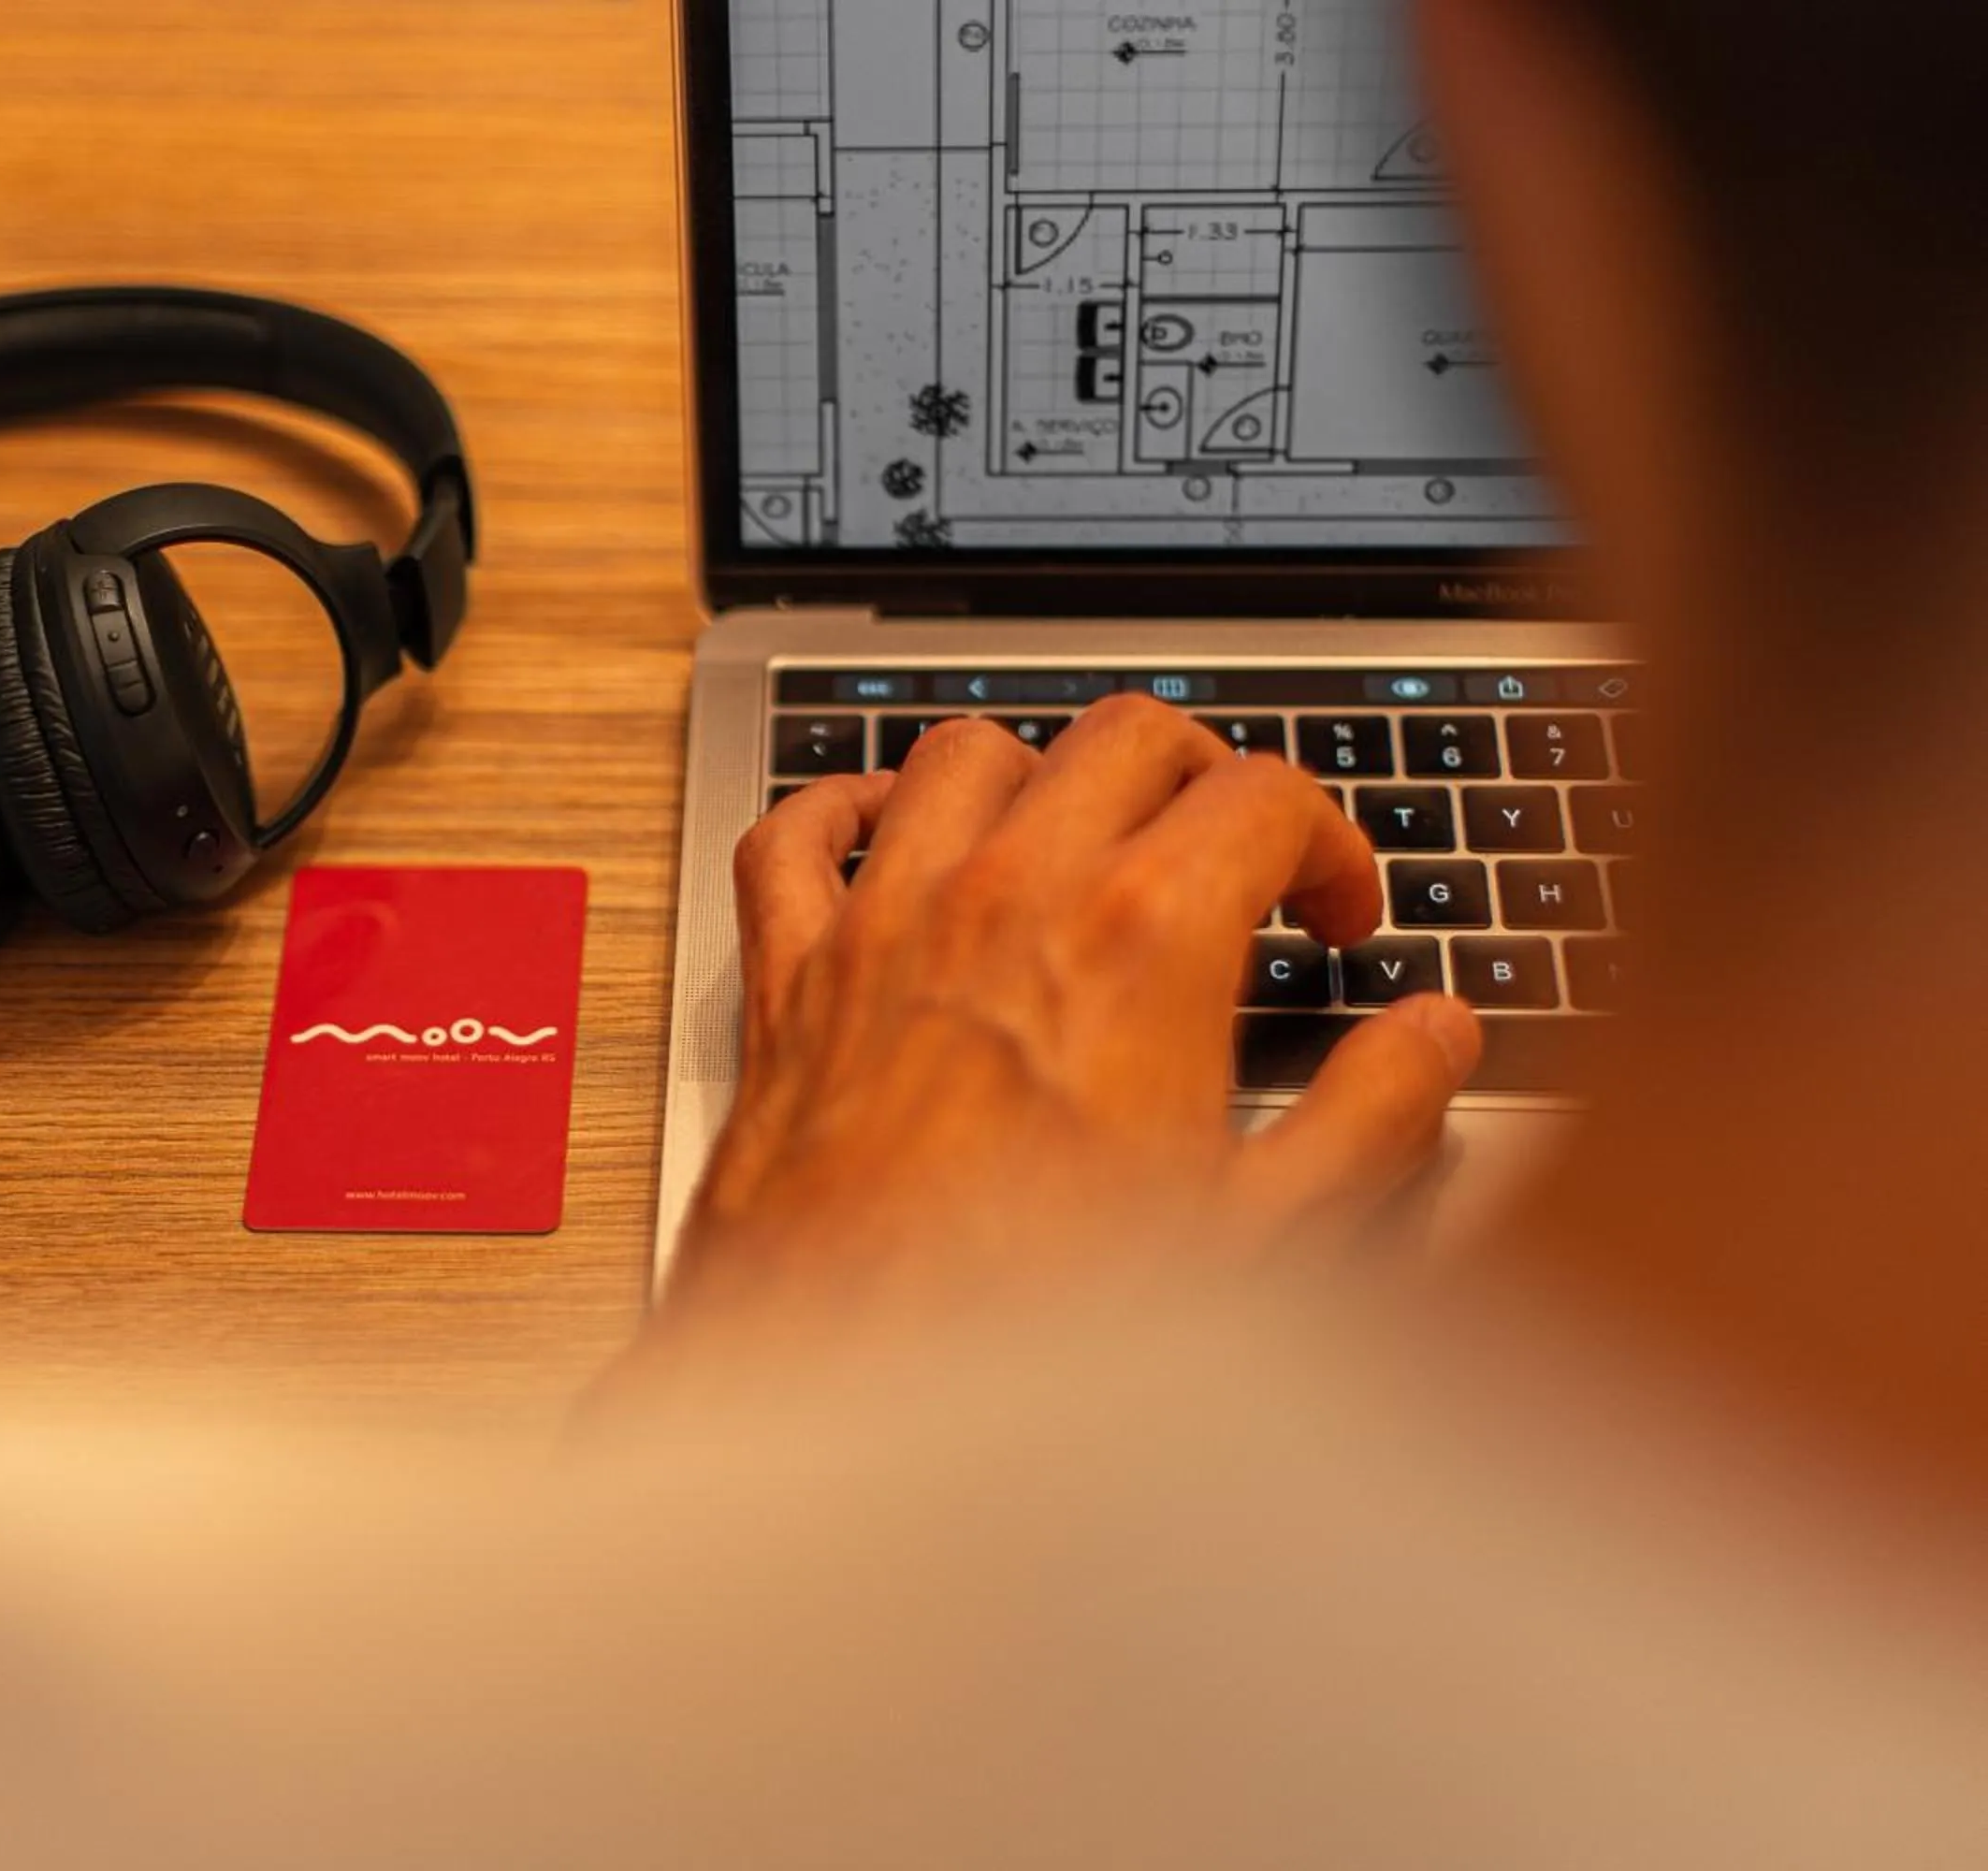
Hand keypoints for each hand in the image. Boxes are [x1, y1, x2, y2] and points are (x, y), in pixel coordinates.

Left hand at [662, 699, 1481, 1337]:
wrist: (849, 1388)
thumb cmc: (1036, 1329)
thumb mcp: (1258, 1236)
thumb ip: (1369, 1117)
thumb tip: (1434, 1038)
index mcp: (1142, 942)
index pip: (1263, 795)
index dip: (1330, 841)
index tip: (1337, 916)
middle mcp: (1006, 898)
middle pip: (1125, 737)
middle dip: (1203, 774)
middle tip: (1233, 855)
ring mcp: (883, 925)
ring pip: (964, 756)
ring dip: (1036, 773)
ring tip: (1078, 837)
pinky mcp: (790, 979)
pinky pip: (797, 834)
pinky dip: (843, 812)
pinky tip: (882, 836)